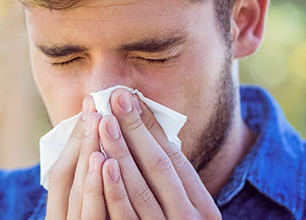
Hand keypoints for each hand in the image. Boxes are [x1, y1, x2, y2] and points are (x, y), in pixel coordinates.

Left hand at [46, 89, 220, 218]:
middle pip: (159, 168)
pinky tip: (102, 163)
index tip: (129, 97)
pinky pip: (126, 217)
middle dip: (134, 130)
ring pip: (141, 190)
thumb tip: (149, 135)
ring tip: (103, 121)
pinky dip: (113, 189)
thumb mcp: (183, 212)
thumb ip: (171, 184)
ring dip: (121, 152)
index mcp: (203, 210)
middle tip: (113, 97)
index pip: (175, 159)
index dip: (151, 127)